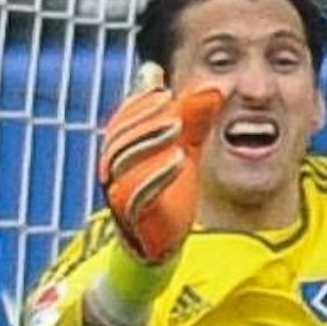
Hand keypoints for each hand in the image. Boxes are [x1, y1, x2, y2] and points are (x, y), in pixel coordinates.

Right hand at [97, 62, 223, 262]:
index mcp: (120, 153)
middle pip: (120, 138)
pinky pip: (139, 194)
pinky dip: (157, 174)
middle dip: (145, 118)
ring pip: (124, 162)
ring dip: (150, 140)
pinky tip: (180, 159)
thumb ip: (194, 119)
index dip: (139, 103)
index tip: (163, 90)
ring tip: (179, 127)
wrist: (164, 242)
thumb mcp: (185, 149)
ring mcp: (120, 195)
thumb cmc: (168, 193)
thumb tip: (212, 83)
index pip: (121, 121)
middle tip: (174, 104)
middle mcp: (114, 172)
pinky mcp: (135, 218)